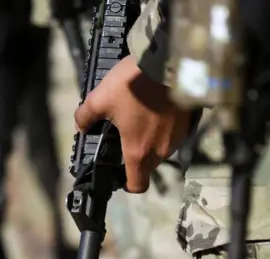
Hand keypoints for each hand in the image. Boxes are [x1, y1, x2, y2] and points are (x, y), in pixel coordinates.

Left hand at [74, 55, 191, 192]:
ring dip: (152, 143)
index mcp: (138, 152)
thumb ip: (86, 116)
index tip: (120, 173)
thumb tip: (80, 126)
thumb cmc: (133, 86)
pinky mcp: (188, 125)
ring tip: (143, 120)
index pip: (137, 185)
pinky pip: (173, 136)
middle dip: (138, 159)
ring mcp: (177, 139)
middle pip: (148, 167)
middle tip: (127, 138)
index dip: (127, 184)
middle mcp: (160, 151)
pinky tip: (158, 112)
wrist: (169, 63)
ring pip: (162, 151)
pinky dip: (165, 130)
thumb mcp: (100, 98)